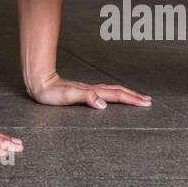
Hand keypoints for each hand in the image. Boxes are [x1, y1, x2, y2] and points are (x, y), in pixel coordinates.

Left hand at [27, 71, 151, 108]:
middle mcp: (92, 89)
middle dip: (133, 96)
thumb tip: (103, 104)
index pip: (116, 95)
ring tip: (136, 97)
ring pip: (112, 91)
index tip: (145, 103)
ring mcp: (88, 89)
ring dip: (126, 94)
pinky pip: (104, 92)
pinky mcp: (83, 91)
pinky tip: (113, 96)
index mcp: (92, 91)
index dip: (131, 99)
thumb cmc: (51, 92)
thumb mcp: (67, 97)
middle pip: (117, 91)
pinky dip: (114, 94)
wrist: (39, 82)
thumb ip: (86, 98)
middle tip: (148, 101)